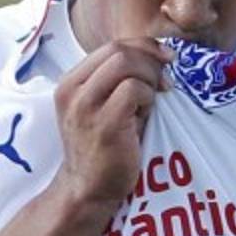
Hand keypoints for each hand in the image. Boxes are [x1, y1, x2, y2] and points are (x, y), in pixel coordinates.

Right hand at [52, 38, 172, 209]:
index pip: (111, 46)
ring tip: (151, 101)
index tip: (165, 59)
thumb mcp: (104, 105)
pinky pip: (133, 89)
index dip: (143, 47)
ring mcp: (84, 106)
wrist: (88, 189)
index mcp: (70, 82)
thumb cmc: (104, 147)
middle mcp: (72, 90)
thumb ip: (120, 80)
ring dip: (149, 78)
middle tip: (164, 82)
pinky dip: (147, 97)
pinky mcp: (103, 123)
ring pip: (125, 63)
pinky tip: (145, 114)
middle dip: (150, 60)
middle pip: (119, 50)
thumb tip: (159, 56)